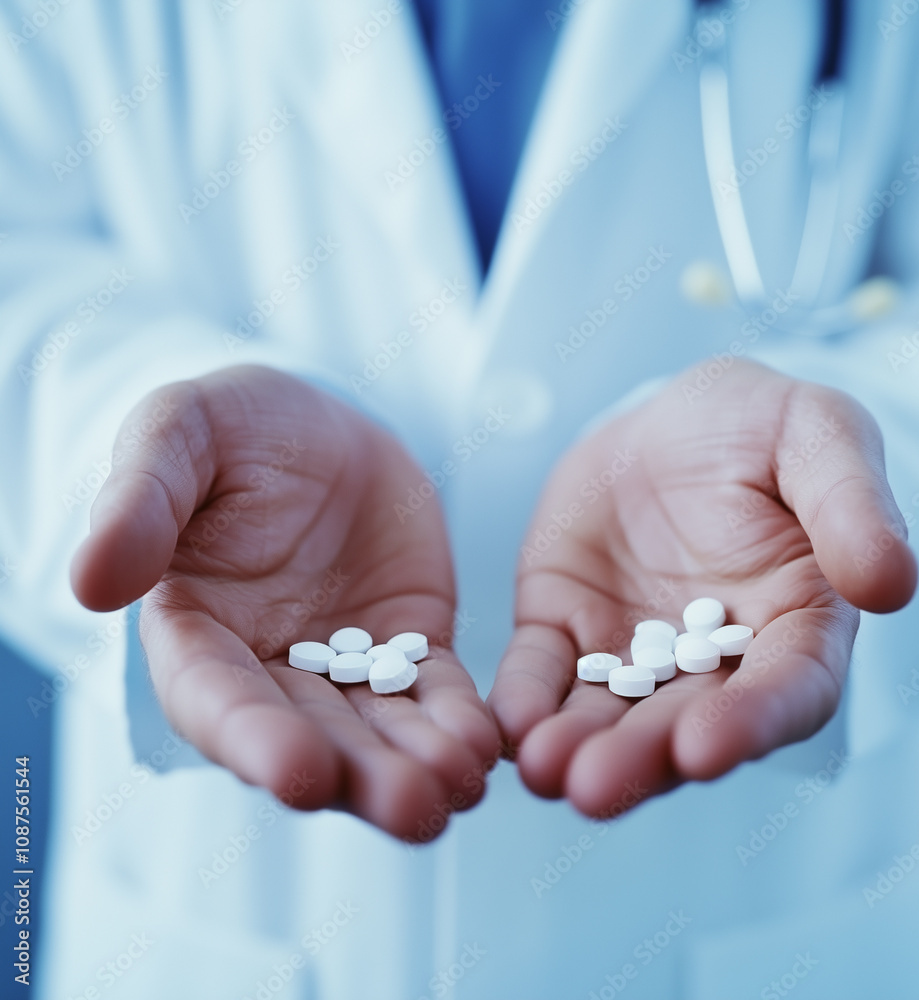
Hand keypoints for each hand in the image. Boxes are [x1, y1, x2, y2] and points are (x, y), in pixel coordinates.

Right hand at [71, 365, 498, 840]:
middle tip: (411, 808)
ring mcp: (344, 665)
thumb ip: (140, 504)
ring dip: (418, 766)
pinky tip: (486, 746)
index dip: (254, 741)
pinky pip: (434, 691)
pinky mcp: (408, 645)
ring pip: (379, 730)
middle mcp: (269, 669)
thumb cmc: (232, 428)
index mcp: (197, 634)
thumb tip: (90, 582)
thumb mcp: (178, 437)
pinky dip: (457, 721)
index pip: (217, 701)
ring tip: (460, 789)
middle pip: (310, 738)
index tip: (300, 774)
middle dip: (359, 776)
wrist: (317, 425)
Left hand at [488, 360, 916, 816]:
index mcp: (794, 623)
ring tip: (543, 771)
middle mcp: (713, 659)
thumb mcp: (819, 436)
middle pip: (685, 722)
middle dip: (644, 758)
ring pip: (609, 713)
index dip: (751, 723)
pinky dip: (526, 700)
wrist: (667, 419)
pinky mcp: (566, 627)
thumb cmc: (759, 425)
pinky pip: (544, 671)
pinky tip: (506, 725)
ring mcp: (633, 650)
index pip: (786, 689)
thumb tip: (890, 584)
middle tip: (597, 788)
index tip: (707, 749)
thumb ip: (852, 506)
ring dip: (577, 748)